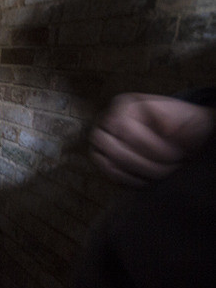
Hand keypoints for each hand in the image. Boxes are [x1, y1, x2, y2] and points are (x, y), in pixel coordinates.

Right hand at [88, 93, 215, 185]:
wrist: (181, 138)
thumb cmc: (183, 125)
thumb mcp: (186, 116)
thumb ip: (175, 119)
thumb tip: (167, 130)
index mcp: (123, 105)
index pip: (124, 128)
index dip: (150, 146)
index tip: (176, 154)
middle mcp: (105, 123)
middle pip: (111, 148)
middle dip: (143, 162)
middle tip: (168, 167)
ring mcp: (101, 144)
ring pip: (109, 165)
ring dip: (139, 173)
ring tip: (162, 173)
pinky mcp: (103, 162)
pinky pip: (111, 177)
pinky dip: (132, 181)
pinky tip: (151, 179)